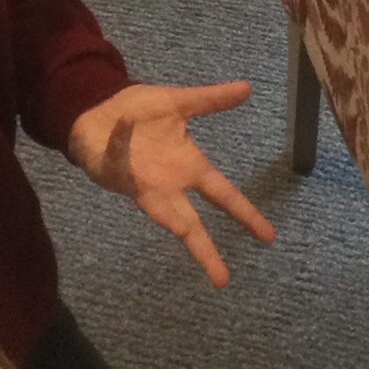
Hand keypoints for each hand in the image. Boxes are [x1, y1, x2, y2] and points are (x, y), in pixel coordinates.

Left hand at [67, 81, 273, 286]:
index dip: (245, 214)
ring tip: (183, 229)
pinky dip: (120, 141)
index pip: (223, 195)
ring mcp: (140, 183)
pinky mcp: (112, 169)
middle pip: (191, 225)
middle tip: (223, 280)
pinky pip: (117, 155)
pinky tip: (124, 125)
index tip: (267, 237)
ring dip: (169, 218)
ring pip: (158, 212)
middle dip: (205, 250)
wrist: (101, 107)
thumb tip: (246, 89)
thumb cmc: (140, 112)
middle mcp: (167, 185)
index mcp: (188, 167)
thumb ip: (211, 99)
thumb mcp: (180, 102)